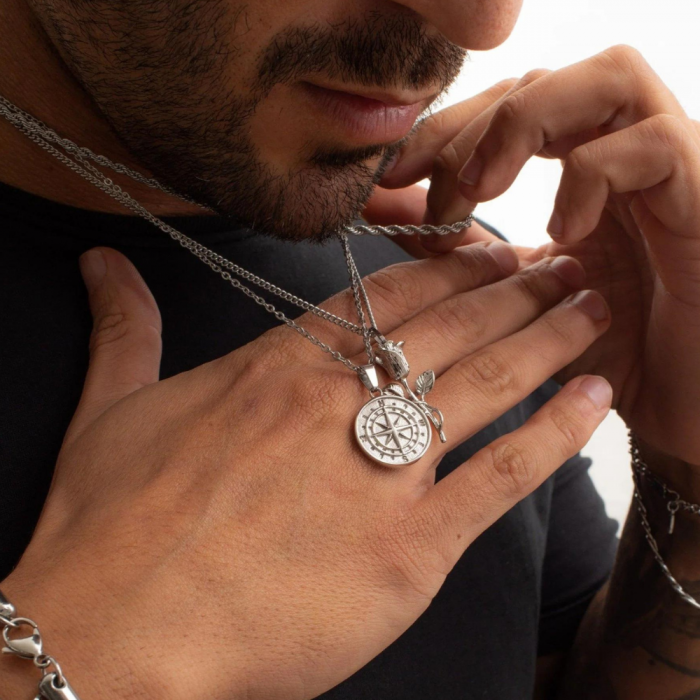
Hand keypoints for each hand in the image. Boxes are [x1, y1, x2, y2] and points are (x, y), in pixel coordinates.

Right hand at [1, 245, 610, 699]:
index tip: (492, 253)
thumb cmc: (108, 527)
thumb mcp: (111, 409)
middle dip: (516, 290)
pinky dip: (556, 435)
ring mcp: (380, 475)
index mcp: (279, 368)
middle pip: (453, 326)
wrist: (115, 632)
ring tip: (591, 308)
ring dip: (549, 338)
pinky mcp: (408, 552)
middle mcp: (338, 405)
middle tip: (564, 264)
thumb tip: (102, 267)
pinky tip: (593, 398)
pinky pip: (502, 475)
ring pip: (490, 382)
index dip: (450, 269)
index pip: (388, 297)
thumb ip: (124, 329)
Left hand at [379, 44, 699, 466]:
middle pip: (547, 80)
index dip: (447, 130)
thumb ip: (472, 259)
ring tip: (488, 192)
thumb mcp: (524, 303)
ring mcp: (674, 172)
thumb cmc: (611, 355)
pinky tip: (565, 233)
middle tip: (437, 193)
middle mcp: (629, 159)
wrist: (689, 406)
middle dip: (473, 127)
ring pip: (609, 78)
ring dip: (527, 125)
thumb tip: (404, 221)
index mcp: (584, 176)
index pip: (509, 107)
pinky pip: (651, 146)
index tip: (393, 177)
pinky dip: (591, 177)